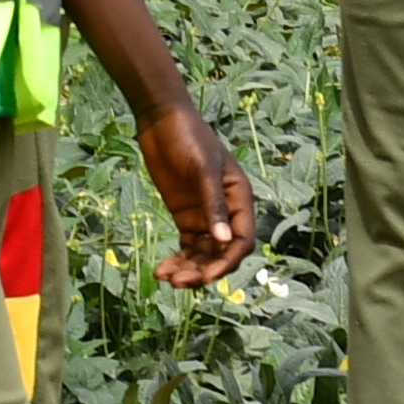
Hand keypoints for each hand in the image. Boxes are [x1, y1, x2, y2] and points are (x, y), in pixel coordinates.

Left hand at [136, 100, 256, 286]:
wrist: (161, 121)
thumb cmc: (189, 138)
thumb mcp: (203, 170)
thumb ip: (213, 205)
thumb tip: (224, 241)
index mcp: (239, 199)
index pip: (242, 240)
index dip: (227, 262)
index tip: (206, 276)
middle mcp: (225, 212)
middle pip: (221, 253)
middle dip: (203, 270)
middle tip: (179, 282)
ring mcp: (204, 216)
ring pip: (202, 254)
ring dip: (188, 269)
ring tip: (166, 277)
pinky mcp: (185, 217)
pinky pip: (186, 246)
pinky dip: (177, 260)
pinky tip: (161, 269)